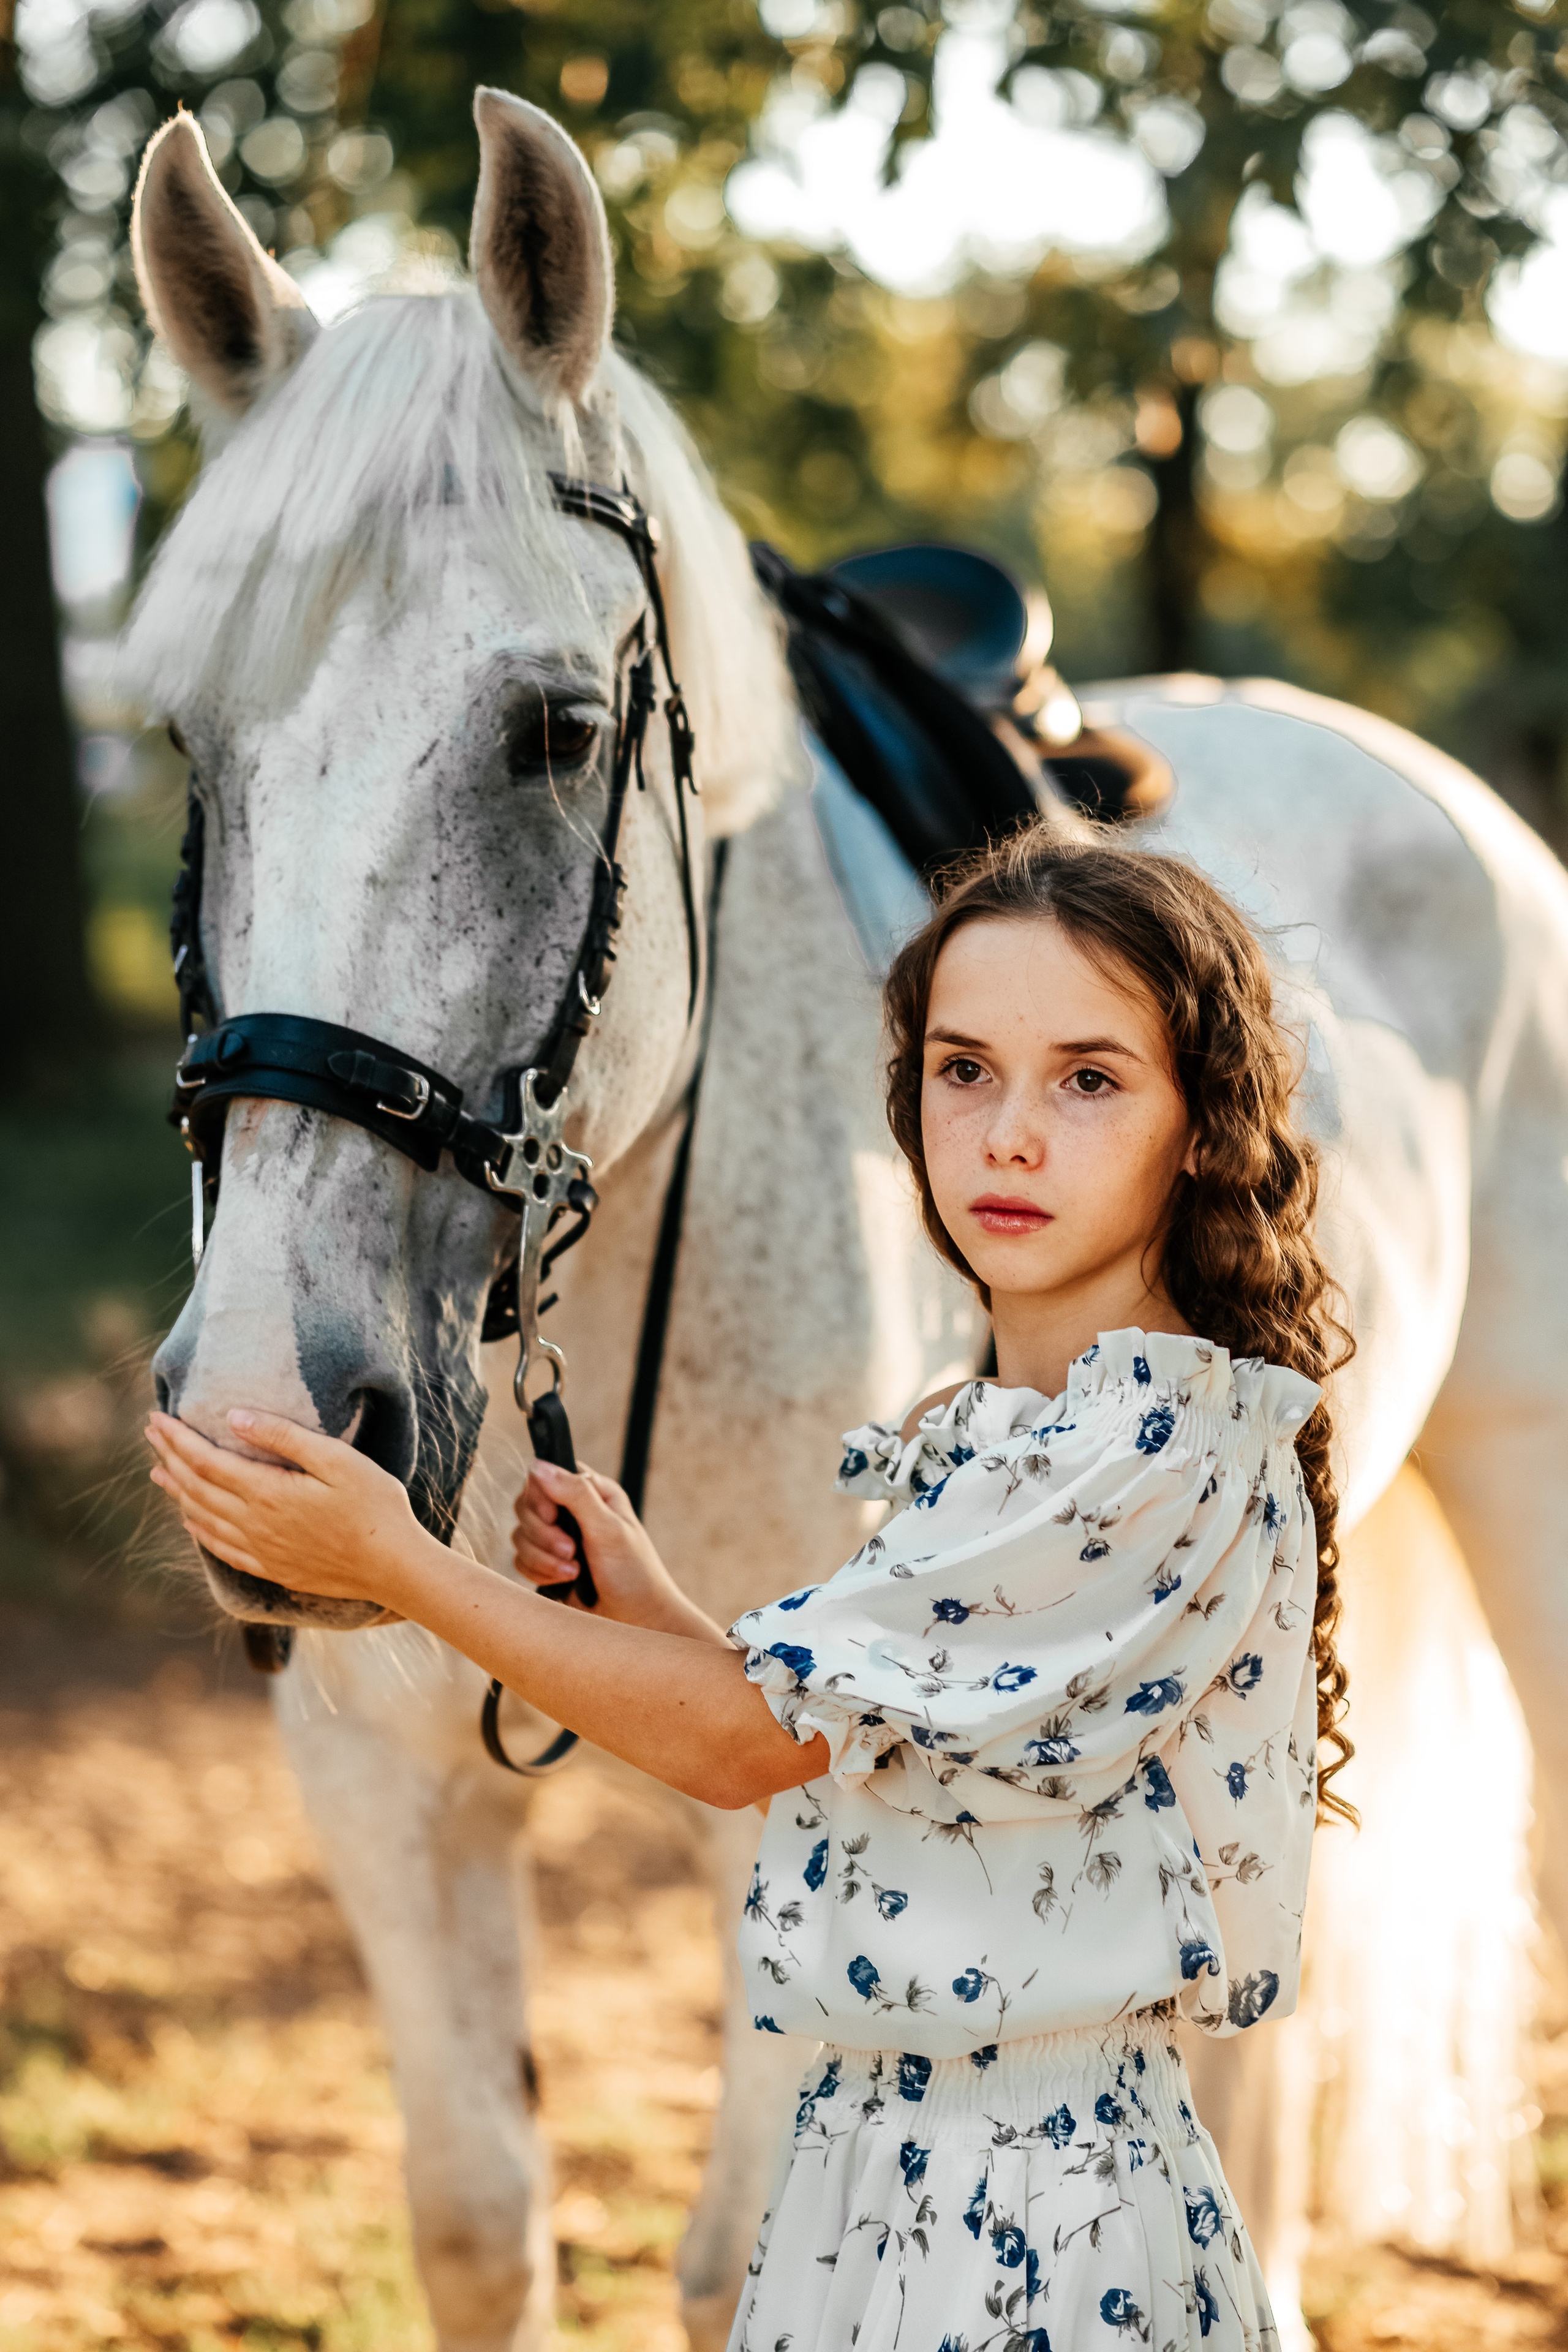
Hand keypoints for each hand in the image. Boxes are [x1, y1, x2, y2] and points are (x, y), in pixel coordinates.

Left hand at [145, 1409, 425, 1604]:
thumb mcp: (336, 1460)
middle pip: (197, 1488)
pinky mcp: (272, 1568)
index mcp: (267, 1493)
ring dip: (177, 1493)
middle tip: (150, 1434)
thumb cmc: (373, 1506)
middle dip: (170, 1458)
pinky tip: (191, 1522)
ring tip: (159, 1473)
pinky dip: (199, 1530)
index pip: (206, 1461)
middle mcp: (254, 1524)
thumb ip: (284, 1438)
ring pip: (203, 1518)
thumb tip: (234, 1417)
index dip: (178, 1439)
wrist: (392, 1567)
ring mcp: (260, 1550)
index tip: (157, 1418)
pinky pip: (221, 1548)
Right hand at [513, 1459, 691, 1629]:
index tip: (553, 1518)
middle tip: (572, 1551)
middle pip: (526, 1506)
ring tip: (574, 1572)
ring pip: (520, 1536)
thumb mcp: (608, 1529)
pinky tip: (565, 1582)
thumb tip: (539, 1466)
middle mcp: (573, 1510)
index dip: (541, 1499)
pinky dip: (539, 1573)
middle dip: (544, 1535)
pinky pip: (521, 1561)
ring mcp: (558, 1537)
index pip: (545, 1477)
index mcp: (593, 1491)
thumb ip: (575, 1495)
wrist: (636, 1621)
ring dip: (544, 1558)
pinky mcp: (548, 1563)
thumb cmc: (634, 1573)